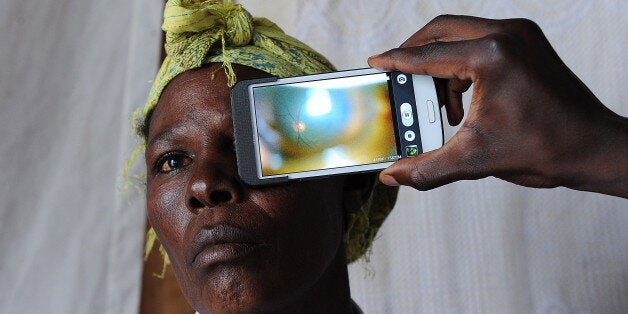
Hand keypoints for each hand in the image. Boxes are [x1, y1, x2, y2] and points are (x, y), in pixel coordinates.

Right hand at [368, 15, 627, 197]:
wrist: (593, 148)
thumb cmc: (544, 149)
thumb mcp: (474, 159)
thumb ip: (426, 167)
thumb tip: (392, 176)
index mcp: (491, 56)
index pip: (428, 56)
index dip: (396, 62)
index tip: (375, 63)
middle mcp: (506, 35)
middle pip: (441, 30)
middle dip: (415, 53)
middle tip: (398, 74)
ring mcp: (520, 36)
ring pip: (461, 34)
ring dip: (441, 64)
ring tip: (440, 105)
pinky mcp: (527, 43)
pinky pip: (480, 42)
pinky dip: (463, 65)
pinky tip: (464, 100)